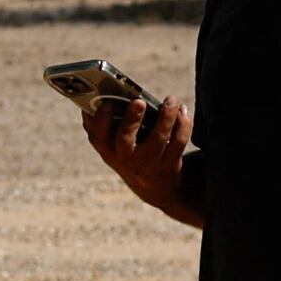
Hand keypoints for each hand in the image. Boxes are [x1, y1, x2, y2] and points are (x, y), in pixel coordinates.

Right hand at [86, 92, 191, 215]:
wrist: (156, 189)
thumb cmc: (134, 155)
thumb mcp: (118, 148)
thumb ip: (113, 125)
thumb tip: (115, 92)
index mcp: (109, 152)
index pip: (97, 137)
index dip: (100, 121)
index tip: (106, 103)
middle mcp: (126, 160)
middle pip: (125, 140)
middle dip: (131, 120)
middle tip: (139, 101)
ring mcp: (149, 166)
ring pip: (158, 139)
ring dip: (166, 117)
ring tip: (171, 100)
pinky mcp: (170, 167)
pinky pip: (178, 143)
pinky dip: (183, 124)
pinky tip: (182, 111)